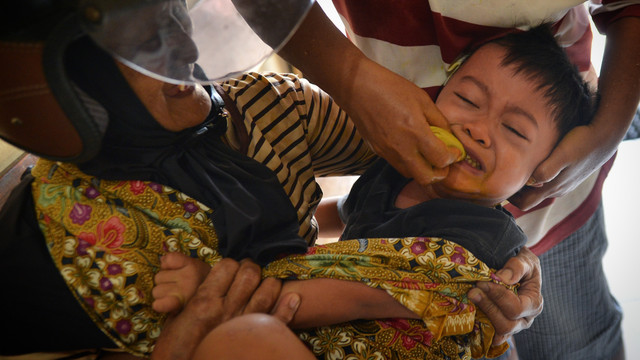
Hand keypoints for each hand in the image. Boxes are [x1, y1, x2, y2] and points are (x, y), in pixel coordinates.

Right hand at [151, 258, 300, 359]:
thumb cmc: (174, 347)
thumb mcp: (176, 317)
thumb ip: (193, 297)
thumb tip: (208, 281)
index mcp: (204, 301)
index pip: (227, 267)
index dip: (230, 264)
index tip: (230, 270)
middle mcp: (226, 310)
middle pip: (249, 275)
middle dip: (250, 268)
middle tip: (248, 273)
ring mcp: (243, 325)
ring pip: (267, 292)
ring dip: (269, 283)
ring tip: (265, 284)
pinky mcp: (254, 341)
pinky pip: (277, 321)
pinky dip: (288, 308)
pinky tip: (292, 298)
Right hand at [341, 59, 461, 185]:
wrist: (357, 88)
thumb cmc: (391, 88)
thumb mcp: (422, 99)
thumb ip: (438, 120)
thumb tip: (449, 135)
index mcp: (416, 133)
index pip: (441, 159)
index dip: (452, 158)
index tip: (455, 151)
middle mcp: (402, 148)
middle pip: (426, 178)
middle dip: (439, 173)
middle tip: (443, 160)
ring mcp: (388, 152)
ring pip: (410, 174)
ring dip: (423, 170)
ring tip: (427, 155)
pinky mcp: (377, 152)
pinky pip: (397, 164)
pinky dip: (408, 163)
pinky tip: (410, 148)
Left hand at [468, 247, 542, 345]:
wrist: (517, 270)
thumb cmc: (523, 265)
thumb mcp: (525, 260)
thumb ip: (516, 267)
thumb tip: (501, 278)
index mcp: (534, 304)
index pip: (515, 308)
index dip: (498, 297)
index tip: (482, 283)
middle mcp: (524, 319)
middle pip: (506, 324)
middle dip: (487, 307)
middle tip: (472, 291)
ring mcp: (512, 326)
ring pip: (497, 332)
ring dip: (482, 316)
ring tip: (470, 298)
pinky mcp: (499, 328)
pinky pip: (489, 335)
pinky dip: (479, 328)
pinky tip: (468, 314)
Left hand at [509, 124, 617, 210]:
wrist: (605, 136)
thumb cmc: (581, 142)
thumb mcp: (562, 154)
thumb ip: (547, 170)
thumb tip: (531, 182)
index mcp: (552, 187)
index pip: (524, 204)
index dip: (509, 198)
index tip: (498, 185)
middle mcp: (557, 190)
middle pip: (529, 200)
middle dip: (514, 193)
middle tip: (500, 177)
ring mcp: (564, 185)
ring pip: (538, 191)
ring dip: (524, 185)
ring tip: (513, 170)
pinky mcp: (568, 177)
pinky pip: (547, 183)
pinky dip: (535, 179)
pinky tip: (532, 165)